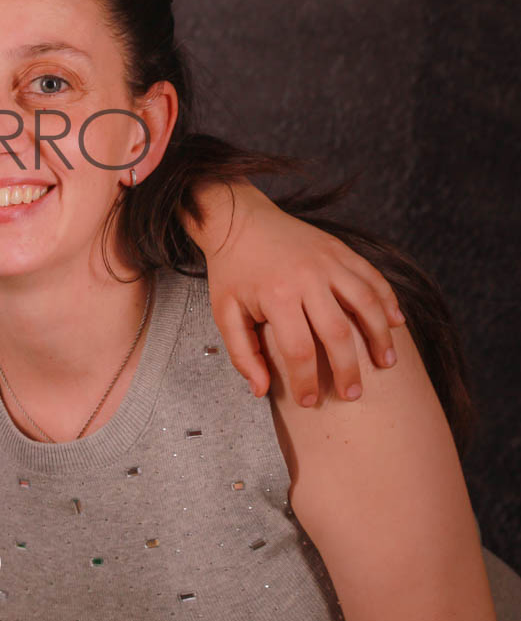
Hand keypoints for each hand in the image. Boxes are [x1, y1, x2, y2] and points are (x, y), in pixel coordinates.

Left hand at [204, 189, 403, 405]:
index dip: (307, 380)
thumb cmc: (232, 271)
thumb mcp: (224, 312)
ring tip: (386, 363)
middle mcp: (307, 278)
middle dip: (348, 369)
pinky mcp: (341, 250)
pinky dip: (388, 300)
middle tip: (352, 393)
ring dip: (380, 337)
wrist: (238, 219)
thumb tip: (261, 390)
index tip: (309, 400)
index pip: (299, 350)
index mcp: (276, 296)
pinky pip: (373, 277)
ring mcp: (328, 261)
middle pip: (338, 333)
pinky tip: (396, 323)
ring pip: (367, 304)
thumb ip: (242, 353)